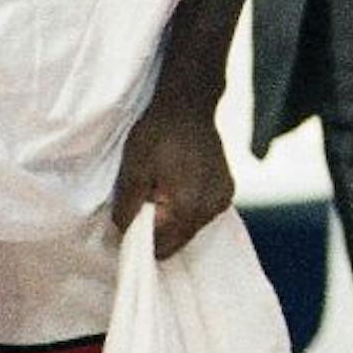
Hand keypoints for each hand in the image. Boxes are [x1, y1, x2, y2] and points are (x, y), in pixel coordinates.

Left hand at [111, 96, 232, 259]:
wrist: (189, 104)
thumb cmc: (157, 134)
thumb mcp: (132, 170)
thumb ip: (127, 208)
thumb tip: (124, 232)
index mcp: (187, 208)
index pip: (161, 248)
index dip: (142, 238)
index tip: (134, 219)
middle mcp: (210, 209)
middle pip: (178, 242)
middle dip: (160, 229)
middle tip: (148, 199)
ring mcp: (222, 200)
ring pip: (192, 228)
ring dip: (176, 218)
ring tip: (165, 187)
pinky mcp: (228, 190)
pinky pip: (204, 212)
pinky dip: (192, 206)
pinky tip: (183, 183)